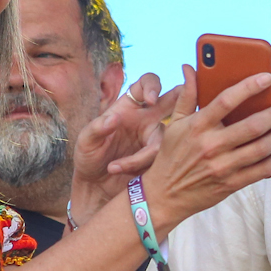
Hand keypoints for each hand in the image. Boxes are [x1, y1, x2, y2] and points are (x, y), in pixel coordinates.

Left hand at [69, 72, 179, 218]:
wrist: (95, 187)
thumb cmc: (89, 158)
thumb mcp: (86, 142)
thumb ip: (97, 128)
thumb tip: (114, 118)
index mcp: (129, 106)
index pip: (147, 83)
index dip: (153, 86)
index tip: (151, 100)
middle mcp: (147, 119)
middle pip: (174, 100)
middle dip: (185, 99)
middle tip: (181, 110)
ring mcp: (156, 139)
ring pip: (169, 137)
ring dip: (145, 154)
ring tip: (117, 167)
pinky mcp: (160, 158)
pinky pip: (164, 158)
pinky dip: (144, 167)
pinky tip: (128, 176)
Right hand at [139, 67, 270, 235]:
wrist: (164, 195)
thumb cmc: (171, 156)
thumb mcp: (174, 124)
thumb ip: (187, 95)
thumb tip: (190, 69)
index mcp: (198, 126)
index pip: (226, 100)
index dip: (249, 86)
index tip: (267, 77)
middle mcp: (212, 145)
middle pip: (254, 125)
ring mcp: (223, 166)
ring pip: (263, 148)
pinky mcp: (232, 183)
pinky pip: (264, 169)